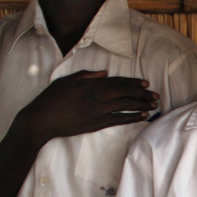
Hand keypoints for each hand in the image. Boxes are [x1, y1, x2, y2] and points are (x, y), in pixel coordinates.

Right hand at [13, 70, 158, 148]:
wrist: (41, 119)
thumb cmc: (51, 99)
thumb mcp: (67, 80)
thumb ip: (87, 75)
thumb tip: (105, 73)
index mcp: (90, 84)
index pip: (117, 81)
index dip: (133, 82)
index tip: (145, 83)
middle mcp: (97, 95)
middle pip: (125, 92)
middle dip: (142, 93)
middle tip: (155, 95)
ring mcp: (98, 110)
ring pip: (125, 105)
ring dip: (142, 104)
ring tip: (154, 105)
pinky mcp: (97, 124)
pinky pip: (120, 120)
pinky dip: (133, 117)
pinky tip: (144, 116)